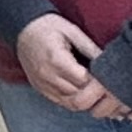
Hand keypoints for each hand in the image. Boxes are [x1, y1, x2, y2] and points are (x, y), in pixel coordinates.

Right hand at [15, 14, 131, 120]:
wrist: (22, 29)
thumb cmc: (47, 27)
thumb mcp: (72, 31)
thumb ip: (90, 48)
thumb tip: (109, 63)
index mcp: (56, 59)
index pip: (84, 81)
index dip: (99, 82)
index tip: (108, 77)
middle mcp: (47, 76)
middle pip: (79, 96)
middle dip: (95, 94)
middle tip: (106, 87)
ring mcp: (43, 85)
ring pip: (72, 104)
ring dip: (87, 100)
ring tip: (96, 90)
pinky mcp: (41, 89)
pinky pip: (62, 103)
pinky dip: (75, 101)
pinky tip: (84, 93)